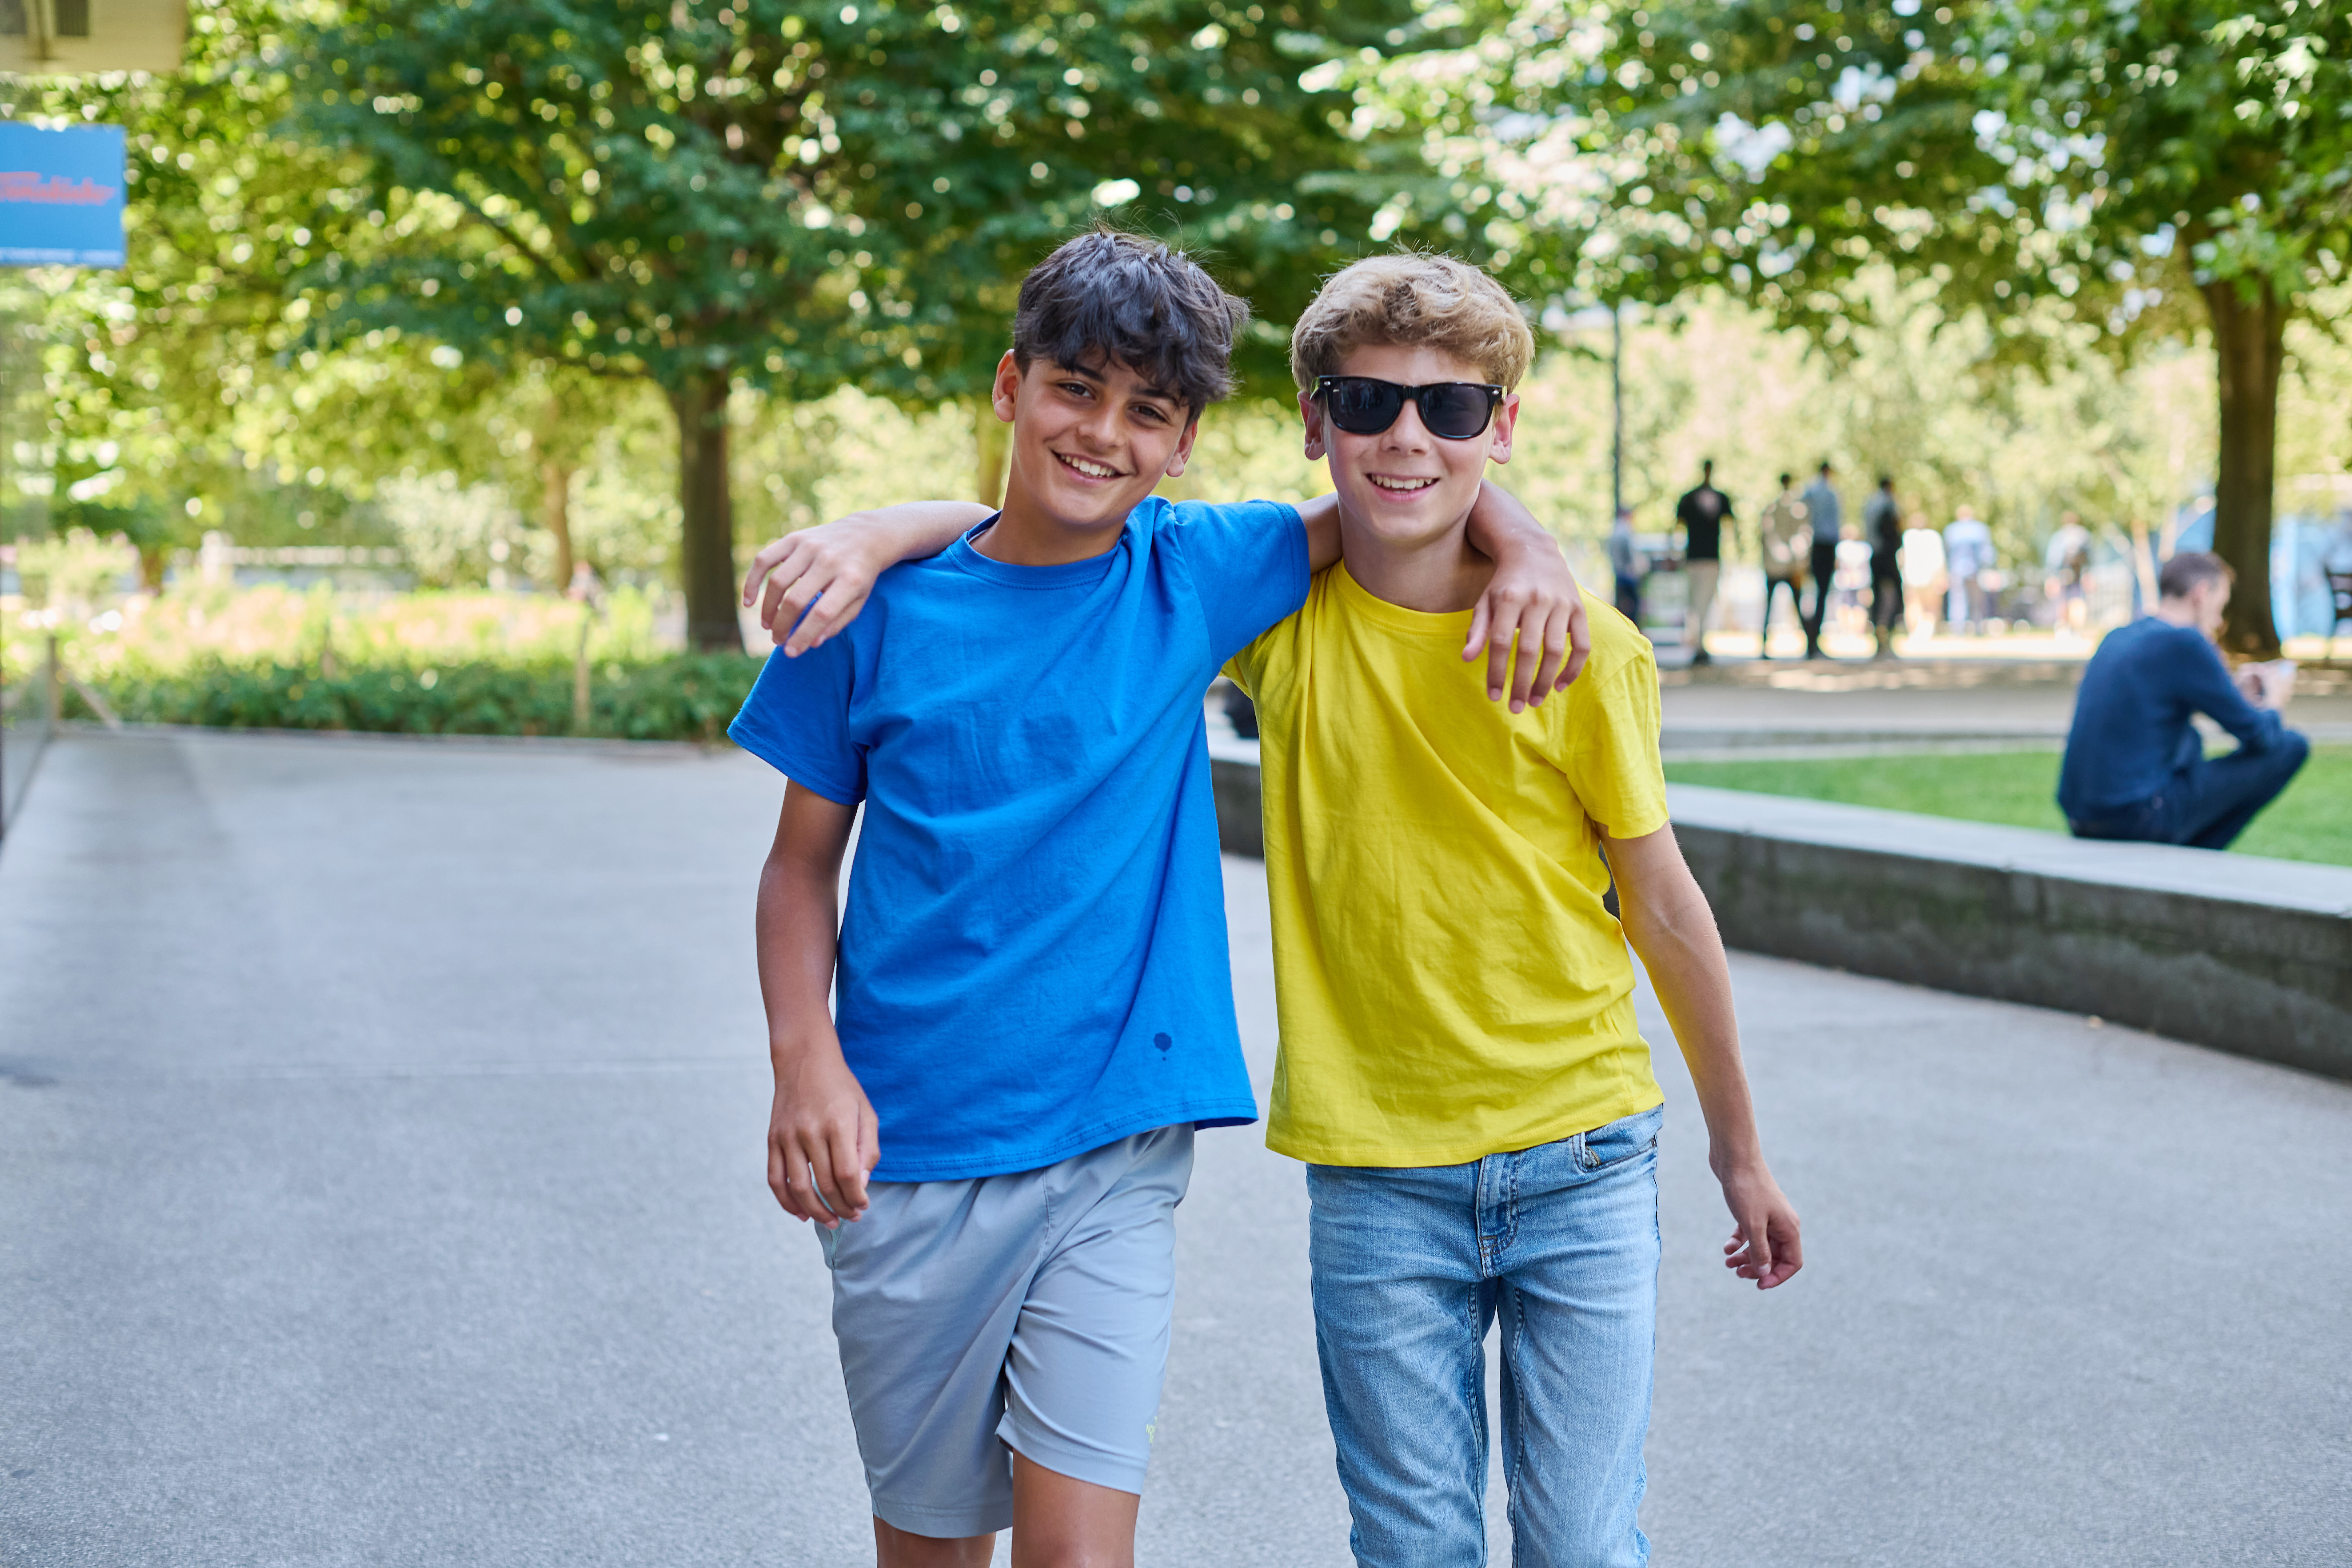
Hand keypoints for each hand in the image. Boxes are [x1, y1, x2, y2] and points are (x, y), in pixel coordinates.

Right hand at [739, 518, 895, 656]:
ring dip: (768, 609)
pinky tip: (749, 601)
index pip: (822, 613)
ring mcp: (809, 546)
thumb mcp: (859, 600)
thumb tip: (811, 644)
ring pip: (777, 582)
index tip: (791, 652)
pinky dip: (752, 581)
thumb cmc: (860, 575)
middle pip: (796, 600)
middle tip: (778, 640)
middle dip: (782, 626)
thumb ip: (837, 622)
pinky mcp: (794, 538)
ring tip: (768, 626)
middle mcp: (828, 560)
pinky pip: (764, 559)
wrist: (865, 535)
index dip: (803, 635)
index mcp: (850, 579)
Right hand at [767, 1040, 879, 1226]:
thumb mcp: (865, 1112)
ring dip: (815, 1212)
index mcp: (838, 1123)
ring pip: (798, 1188)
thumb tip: (861, 1186)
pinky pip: (775, 1178)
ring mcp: (788, 1136)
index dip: (856, 1198)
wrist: (804, 1061)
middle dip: (841, 1208)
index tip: (863, 1207)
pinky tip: (801, 1213)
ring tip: (830, 1222)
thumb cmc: (841, 1088)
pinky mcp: (773, 1139)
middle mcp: (810, 1131)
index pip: (847, 1174)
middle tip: (851, 1218)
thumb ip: (867, 1149)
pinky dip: (786, 1201)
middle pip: (825, 1184)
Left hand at [1464, 543, 1590, 711]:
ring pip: (1556, 650)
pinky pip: (1582, 644)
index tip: (1493, 696)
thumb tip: (1467, 659)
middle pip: (1529, 650)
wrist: (1534, 551)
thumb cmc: (1504, 585)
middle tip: (1515, 707)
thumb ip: (1477, 630)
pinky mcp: (1579, 608)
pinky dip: (1573, 668)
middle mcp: (1537, 600)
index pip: (1501, 643)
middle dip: (1521, 683)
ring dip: (1546, 680)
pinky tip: (1560, 686)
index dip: (1497, 672)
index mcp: (1509, 598)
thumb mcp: (1485, 601)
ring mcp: (1561, 604)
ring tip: (1534, 701)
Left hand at [1715, 1156, 1801, 1289]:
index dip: (1778, 1276)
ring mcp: (1767, 1216)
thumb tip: (1765, 1273)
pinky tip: (1726, 1247)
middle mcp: (1781, 1223)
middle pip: (1776, 1256)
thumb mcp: (1752, 1225)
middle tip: (1738, 1274)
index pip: (1793, 1262)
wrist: (1733, 1157)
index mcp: (1789, 1227)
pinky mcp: (1752, 1209)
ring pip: (1760, 1245)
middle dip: (1758, 1268)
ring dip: (1746, 1257)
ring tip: (1728, 1264)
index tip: (1758, 1284)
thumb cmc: (1745, 1189)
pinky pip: (1748, 1233)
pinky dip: (1738, 1242)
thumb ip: (1759, 1251)